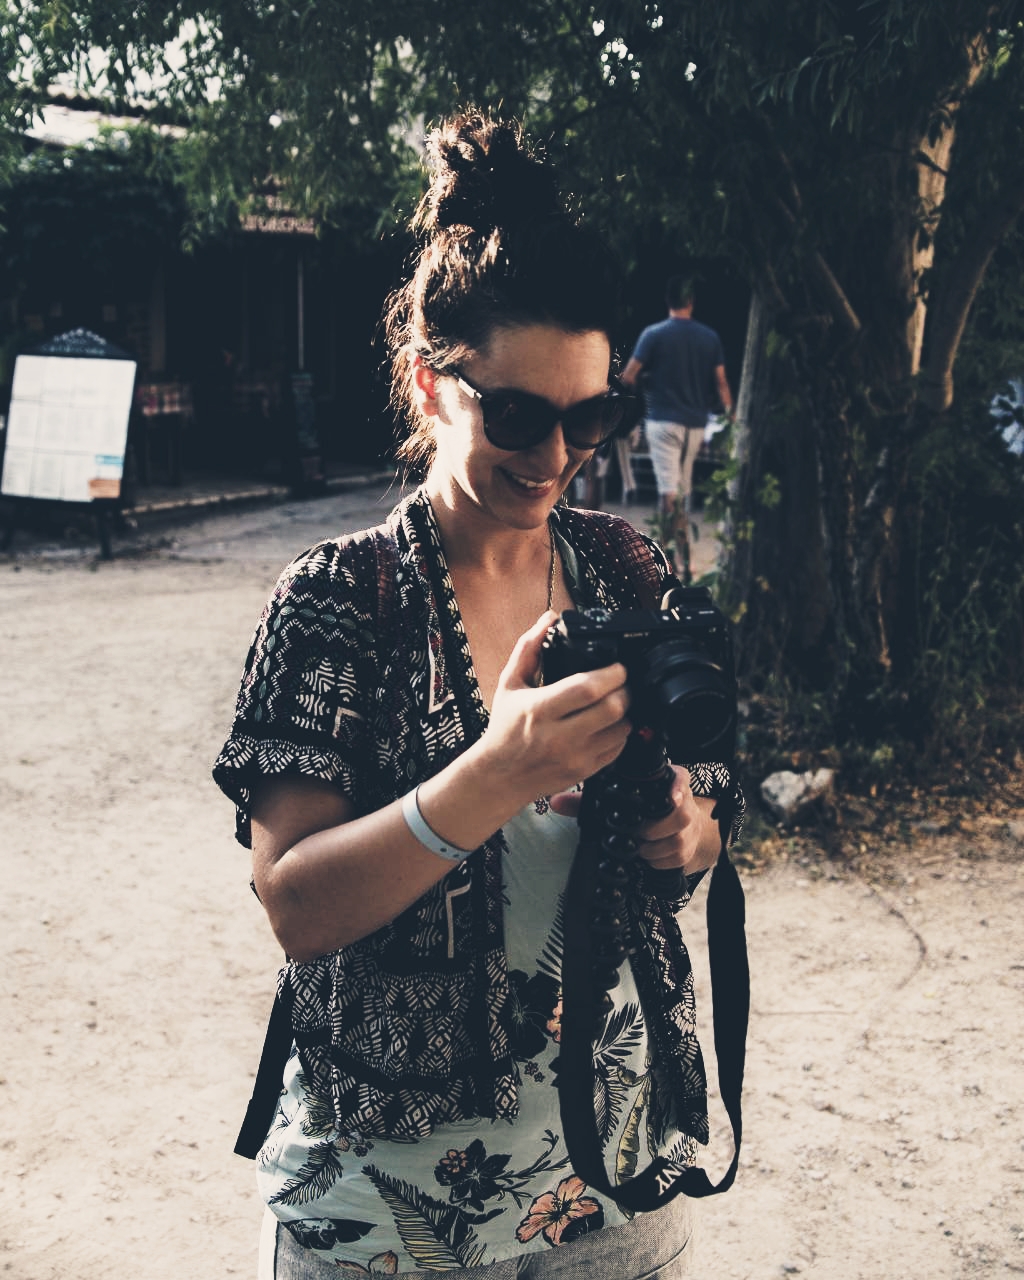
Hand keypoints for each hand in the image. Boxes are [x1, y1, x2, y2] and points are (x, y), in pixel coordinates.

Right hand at [482, 611, 631, 804]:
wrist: (499, 776)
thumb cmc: (504, 728)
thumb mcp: (509, 684)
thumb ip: (528, 648)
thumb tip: (548, 619)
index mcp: (539, 709)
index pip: (587, 688)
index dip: (611, 673)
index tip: (617, 665)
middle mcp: (558, 736)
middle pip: (612, 708)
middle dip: (625, 689)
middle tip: (622, 682)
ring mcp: (574, 757)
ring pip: (621, 729)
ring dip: (625, 711)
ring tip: (616, 701)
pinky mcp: (585, 772)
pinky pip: (618, 749)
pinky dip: (620, 732)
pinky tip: (609, 723)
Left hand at [550, 765, 720, 877]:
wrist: (671, 830)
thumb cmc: (639, 811)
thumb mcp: (615, 801)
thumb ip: (585, 801)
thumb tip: (555, 802)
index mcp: (667, 784)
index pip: (681, 779)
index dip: (678, 788)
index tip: (672, 797)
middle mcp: (683, 803)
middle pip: (680, 815)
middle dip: (654, 829)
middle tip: (637, 834)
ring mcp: (689, 828)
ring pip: (677, 840)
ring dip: (654, 848)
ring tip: (639, 847)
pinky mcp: (688, 849)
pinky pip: (677, 858)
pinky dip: (659, 861)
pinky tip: (649, 857)